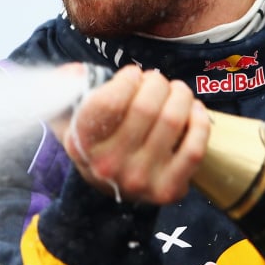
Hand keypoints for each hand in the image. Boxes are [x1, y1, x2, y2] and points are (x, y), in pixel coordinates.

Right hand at [57, 65, 209, 204]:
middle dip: (157, 82)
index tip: (132, 75)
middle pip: (146, 106)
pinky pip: (194, 148)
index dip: (127, 79)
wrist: (113, 185)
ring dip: (180, 95)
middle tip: (157, 81)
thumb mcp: (69, 113)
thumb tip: (75, 73)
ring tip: (176, 91)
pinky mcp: (168, 190)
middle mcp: (108, 166)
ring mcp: (139, 181)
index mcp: (81, 144)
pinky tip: (193, 109)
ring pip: (173, 121)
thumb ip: (64, 86)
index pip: (108, 102)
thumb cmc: (97, 139)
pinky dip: (199, 121)